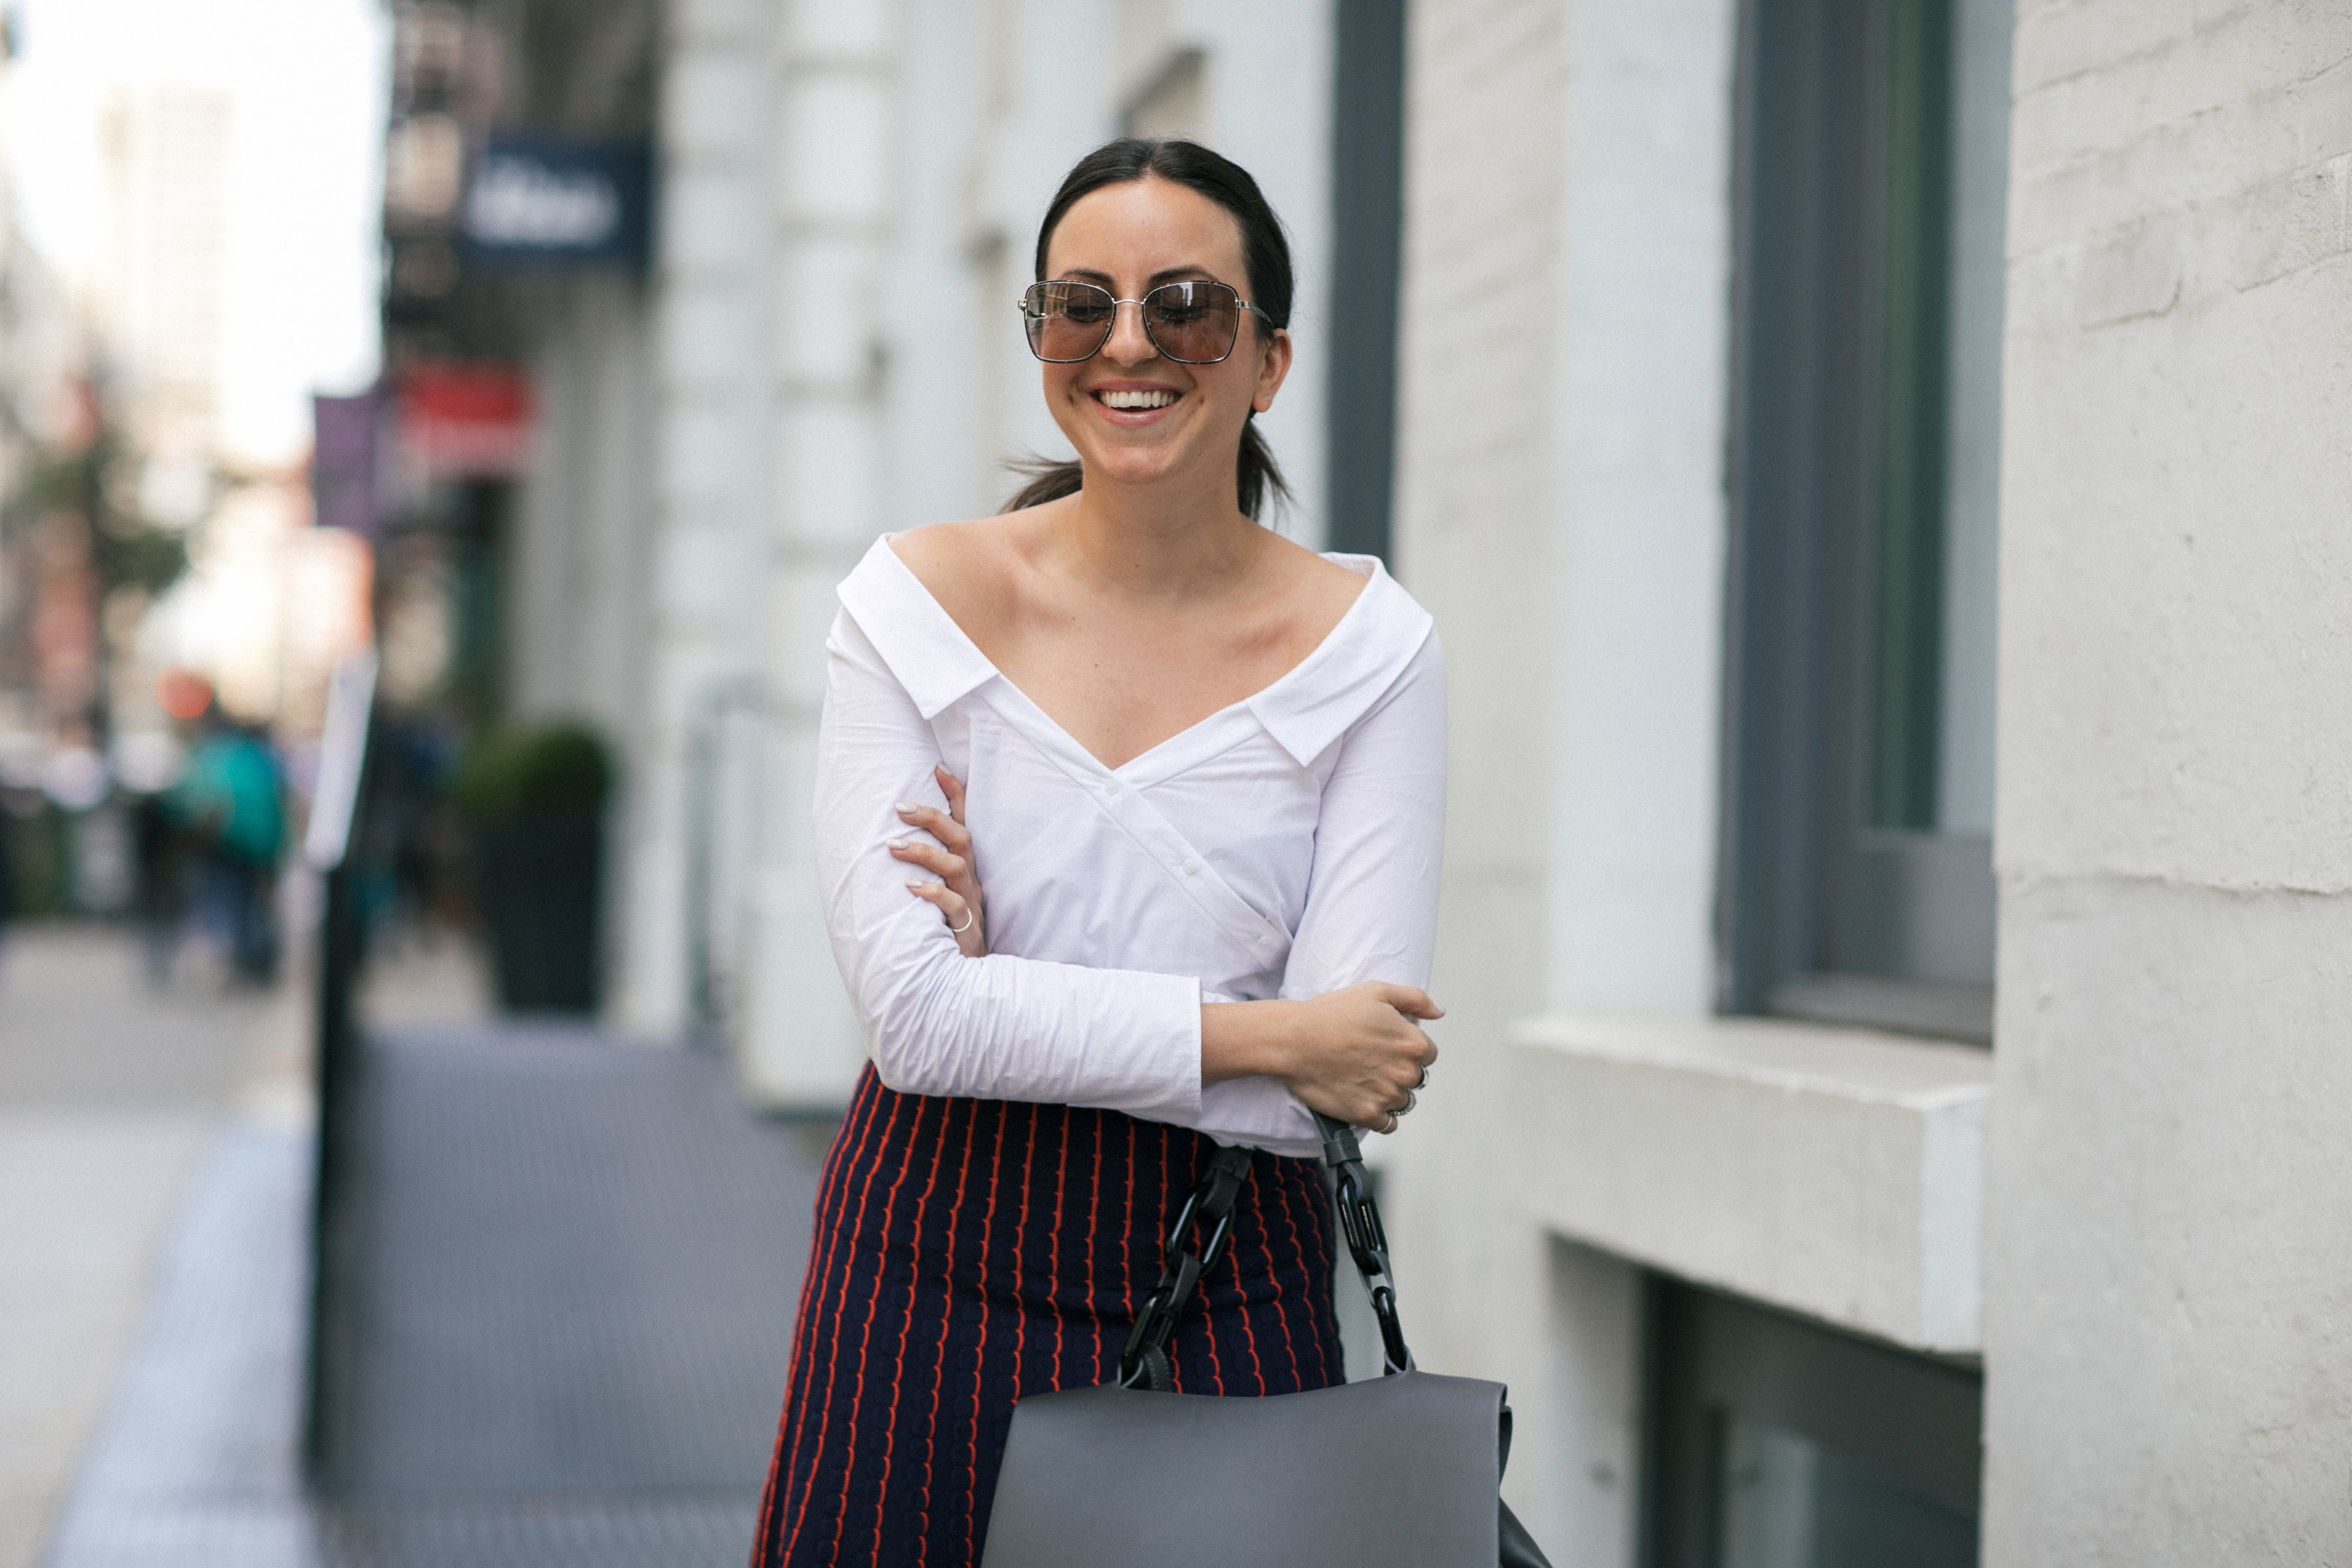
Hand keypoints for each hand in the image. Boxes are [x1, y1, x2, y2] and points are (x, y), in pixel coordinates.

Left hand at [891, 765, 986, 955]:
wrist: (962, 980)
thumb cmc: (941, 932)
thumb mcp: (934, 895)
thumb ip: (919, 870)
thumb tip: (880, 843)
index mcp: (963, 868)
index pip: (963, 823)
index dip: (955, 795)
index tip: (937, 767)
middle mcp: (969, 879)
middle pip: (961, 837)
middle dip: (932, 818)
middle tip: (900, 808)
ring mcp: (969, 902)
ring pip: (956, 866)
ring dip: (925, 853)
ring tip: (893, 847)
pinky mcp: (965, 928)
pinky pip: (952, 905)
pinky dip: (932, 893)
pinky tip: (911, 888)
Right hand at [1200, 982, 1439, 1134]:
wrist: (1294, 1040)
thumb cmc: (1332, 1013)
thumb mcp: (1376, 991)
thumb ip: (1415, 1000)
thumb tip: (1440, 1012)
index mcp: (1413, 1043)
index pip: (1428, 1054)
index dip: (1407, 1048)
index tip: (1385, 1045)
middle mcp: (1405, 1072)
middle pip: (1416, 1078)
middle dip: (1398, 1070)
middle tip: (1370, 1060)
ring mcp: (1387, 1096)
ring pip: (1402, 1101)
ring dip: (1388, 1093)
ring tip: (1362, 1078)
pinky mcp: (1367, 1115)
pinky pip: (1388, 1124)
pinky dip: (1380, 1116)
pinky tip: (1362, 1098)